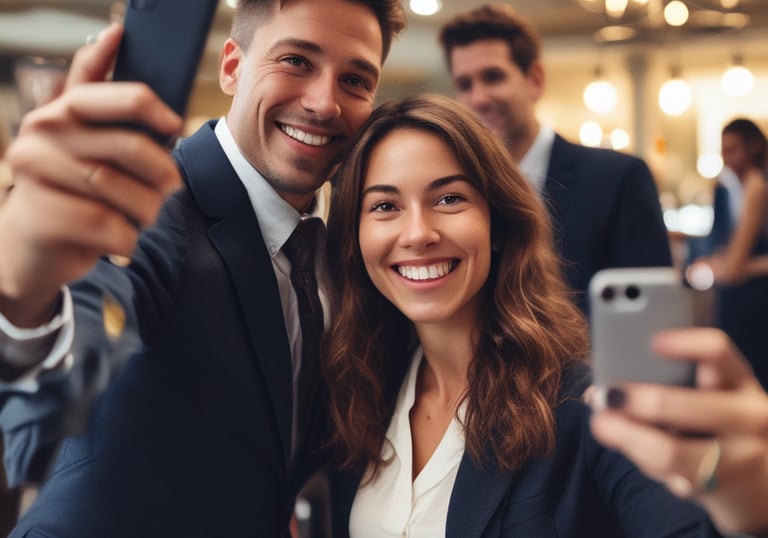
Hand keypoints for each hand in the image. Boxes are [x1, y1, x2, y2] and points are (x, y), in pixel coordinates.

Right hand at [0, 24, 181, 326]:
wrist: (33, 246)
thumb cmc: (77, 190)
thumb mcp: (90, 145)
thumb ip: (107, 104)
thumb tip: (116, 36)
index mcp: (58, 111)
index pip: (102, 93)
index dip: (144, 103)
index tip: (174, 124)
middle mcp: (41, 134)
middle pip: (128, 146)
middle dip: (162, 171)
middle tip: (172, 186)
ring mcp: (36, 174)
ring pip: (123, 190)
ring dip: (148, 209)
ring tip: (143, 215)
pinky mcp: (43, 217)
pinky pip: (110, 227)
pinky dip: (128, 238)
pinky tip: (120, 238)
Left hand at [589, 328, 767, 535]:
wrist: (757, 477)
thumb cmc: (714, 421)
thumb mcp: (705, 393)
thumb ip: (663, 381)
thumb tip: (598, 385)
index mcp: (738, 379)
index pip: (719, 351)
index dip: (686, 344)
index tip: (653, 341)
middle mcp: (747, 416)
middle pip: (690, 407)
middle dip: (642, 401)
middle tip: (608, 395)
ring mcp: (737, 456)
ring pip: (672, 451)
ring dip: (628, 436)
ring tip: (601, 424)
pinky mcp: (716, 485)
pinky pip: (667, 474)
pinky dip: (640, 458)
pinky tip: (628, 445)